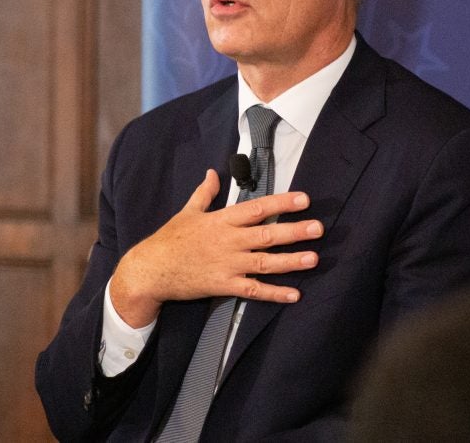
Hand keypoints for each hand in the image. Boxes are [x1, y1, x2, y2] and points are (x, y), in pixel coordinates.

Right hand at [110, 169, 322, 327]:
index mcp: (222, 220)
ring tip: (314, 258)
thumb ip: (204, 193)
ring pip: (265, 263)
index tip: (304, 199)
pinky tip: (294, 295)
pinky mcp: (223, 285)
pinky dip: (273, 293)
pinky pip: (253, 290)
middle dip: (294, 231)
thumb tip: (212, 173)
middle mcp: (228, 241)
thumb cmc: (169, 240)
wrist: (151, 270)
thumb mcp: (187, 212)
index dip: (282, 203)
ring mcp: (227, 264)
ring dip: (291, 261)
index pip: (257, 208)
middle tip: (318, 228)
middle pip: (267, 235)